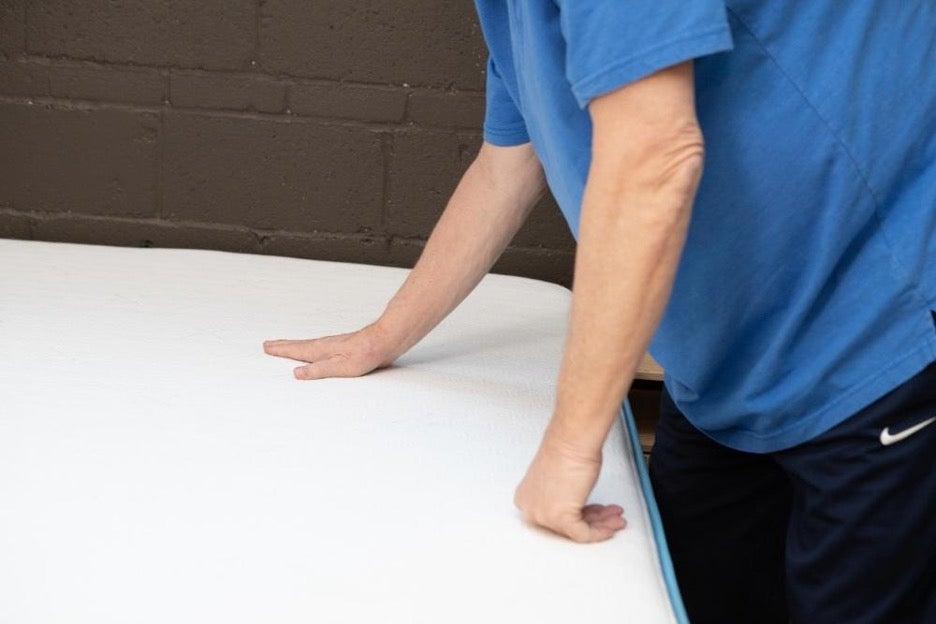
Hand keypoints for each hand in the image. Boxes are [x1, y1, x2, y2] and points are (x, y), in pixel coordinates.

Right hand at [263, 322, 398, 379]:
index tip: (267, 348)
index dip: (281, 350)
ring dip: (293, 346)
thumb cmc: (365, 354)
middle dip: (283, 346)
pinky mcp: (342, 348)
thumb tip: (297, 373)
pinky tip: (312, 352)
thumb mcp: (340, 368)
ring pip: (307, 346)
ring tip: (284, 347)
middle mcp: (325, 345)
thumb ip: (318, 370)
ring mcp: (333, 345)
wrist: (384, 341)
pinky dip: (308, 349)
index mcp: (321, 350)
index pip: (296, 351)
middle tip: (268, 345)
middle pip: (299, 346)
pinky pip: (317, 348)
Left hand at [514, 428, 624, 542]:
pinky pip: (584, 534)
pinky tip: (610, 525)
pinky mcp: (561, 519)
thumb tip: (574, 501)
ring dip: (601, 524)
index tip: (594, 511)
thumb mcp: (559, 478)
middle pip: (566, 524)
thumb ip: (562, 494)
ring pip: (576, 530)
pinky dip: (600, 531)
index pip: (555, 516)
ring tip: (614, 517)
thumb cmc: (566, 449)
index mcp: (525, 497)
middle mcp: (531, 508)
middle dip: (593, 520)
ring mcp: (544, 515)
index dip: (578, 513)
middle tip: (608, 516)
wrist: (572, 441)